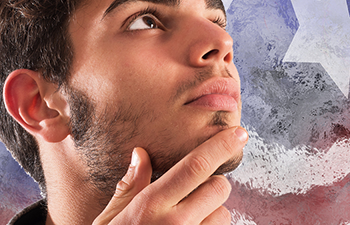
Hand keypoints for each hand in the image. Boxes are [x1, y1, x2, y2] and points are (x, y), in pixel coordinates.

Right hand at [92, 126, 247, 224]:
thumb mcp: (110, 220)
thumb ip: (128, 188)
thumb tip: (141, 154)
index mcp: (150, 206)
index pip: (195, 167)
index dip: (221, 146)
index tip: (240, 134)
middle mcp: (175, 224)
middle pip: (219, 188)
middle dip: (213, 186)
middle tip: (193, 195)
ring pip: (224, 215)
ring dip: (213, 215)